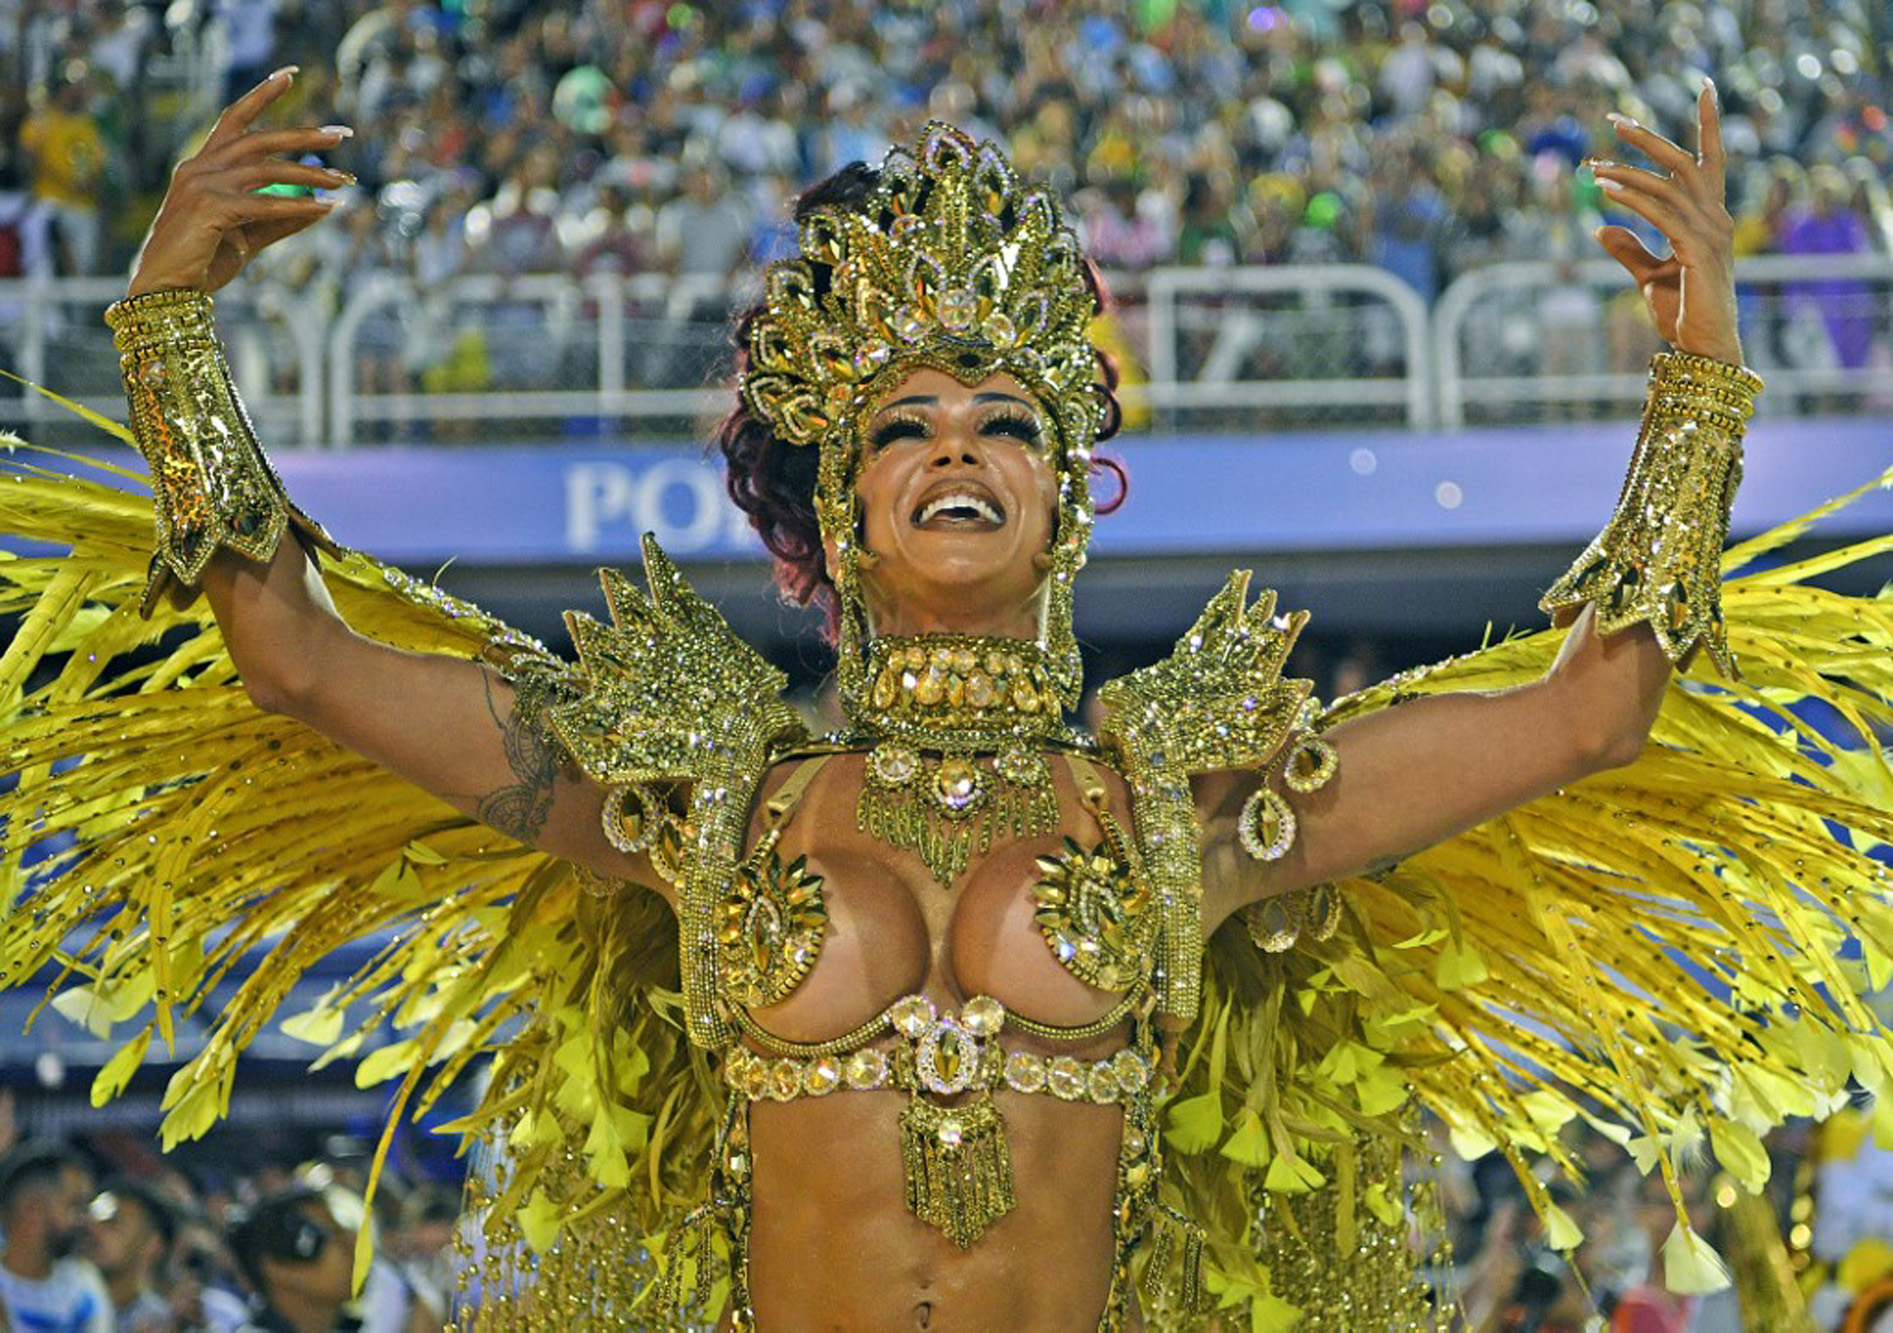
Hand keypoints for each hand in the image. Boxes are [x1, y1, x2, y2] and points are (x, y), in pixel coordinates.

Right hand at [127, 67, 354, 298]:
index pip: (235, 120)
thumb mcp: (247, 235)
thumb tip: (321, 205)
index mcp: (202, 166)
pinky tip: (327, 208)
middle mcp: (199, 168)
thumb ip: (280, 218)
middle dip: (303, 134)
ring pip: (268, 171)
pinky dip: (298, 207)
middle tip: (343, 133)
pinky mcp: (209, 209)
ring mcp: (201, 185)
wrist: (166, 289)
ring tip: (345, 180)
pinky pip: (265, 205)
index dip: (263, 94)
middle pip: (259, 140)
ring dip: (311, 175)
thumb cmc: (203, 261)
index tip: (292, 75)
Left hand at [1587, 80, 1742, 365]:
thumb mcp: (1648, 275)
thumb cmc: (1682, 312)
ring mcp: (1709, 233)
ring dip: (1627, 172)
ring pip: (1667, 187)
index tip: (1703, 85)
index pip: (1709, 160)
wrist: (1702, 346)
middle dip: (1649, 138)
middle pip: (1685, 162)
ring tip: (1592, 166)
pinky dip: (1631, 199)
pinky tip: (1604, 192)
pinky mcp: (1696, 251)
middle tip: (1613, 119)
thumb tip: (1600, 229)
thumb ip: (1629, 249)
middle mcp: (1715, 219)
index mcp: (1709, 218)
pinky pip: (1660, 215)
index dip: (1709, 122)